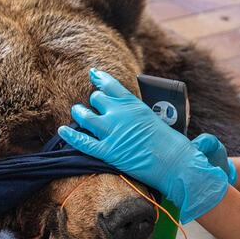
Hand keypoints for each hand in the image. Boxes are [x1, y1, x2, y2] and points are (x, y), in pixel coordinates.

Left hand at [58, 69, 235, 222]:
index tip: (94, 75)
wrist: (178, 164)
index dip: (101, 79)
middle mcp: (121, 115)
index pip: (112, 86)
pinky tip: (61, 130)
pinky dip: (70, 136)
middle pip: (98, 100)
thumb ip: (150, 115)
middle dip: (95, 102)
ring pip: (86, 118)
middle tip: (92, 104)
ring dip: (80, 114)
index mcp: (135, 105)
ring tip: (76, 112)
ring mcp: (113, 133)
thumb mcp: (163, 121)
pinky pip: (82, 142)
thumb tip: (150, 116)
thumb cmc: (175, 146)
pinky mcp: (108, 152)